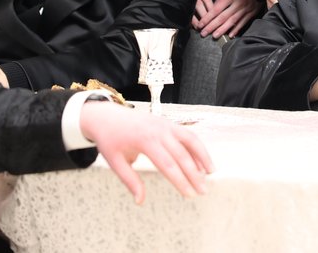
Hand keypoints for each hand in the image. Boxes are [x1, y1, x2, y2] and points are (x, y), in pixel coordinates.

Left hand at [78, 100, 212, 203]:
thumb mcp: (115, 162)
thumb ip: (130, 181)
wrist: (106, 116)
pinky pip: (187, 135)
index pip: (168, 165)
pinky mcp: (168, 123)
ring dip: (203, 157)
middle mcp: (159, 130)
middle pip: (182, 155)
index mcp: (145, 140)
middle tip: (203, 191)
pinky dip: (197, 148)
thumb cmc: (110, 140)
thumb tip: (140, 201)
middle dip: (194, 175)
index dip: (180, 181)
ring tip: (211, 174)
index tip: (189, 195)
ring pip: (191, 140)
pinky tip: (201, 162)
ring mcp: (166, 124)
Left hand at [194, 0, 258, 38]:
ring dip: (223, 29)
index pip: (217, 9)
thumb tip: (214, 7)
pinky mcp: (253, 11)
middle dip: (212, 26)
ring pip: (232, 21)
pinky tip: (231, 34)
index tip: (201, 24)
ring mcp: (246, 8)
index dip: (208, 17)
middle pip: (223, 17)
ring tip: (215, 35)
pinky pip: (243, 22)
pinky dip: (237, 29)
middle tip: (204, 33)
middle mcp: (238, 3)